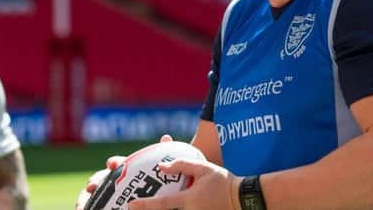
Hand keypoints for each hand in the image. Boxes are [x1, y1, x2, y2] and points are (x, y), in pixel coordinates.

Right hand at [74, 135, 174, 209]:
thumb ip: (163, 157)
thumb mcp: (162, 174)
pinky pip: (90, 205)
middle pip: (100, 178)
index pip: (118, 164)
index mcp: (125, 172)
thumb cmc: (158, 189)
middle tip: (92, 185)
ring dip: (85, 197)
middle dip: (95, 180)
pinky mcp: (100, 204)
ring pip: (92, 194)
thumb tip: (166, 136)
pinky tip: (81, 209)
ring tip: (83, 203)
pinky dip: (83, 205)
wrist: (154, 206)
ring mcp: (106, 196)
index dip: (115, 163)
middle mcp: (112, 183)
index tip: (113, 164)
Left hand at [127, 158, 241, 209]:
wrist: (243, 199)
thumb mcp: (205, 168)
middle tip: (129, 208)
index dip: (145, 205)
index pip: (163, 204)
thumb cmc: (224, 182)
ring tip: (146, 208)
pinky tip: (174, 207)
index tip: (130, 205)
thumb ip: (183, 165)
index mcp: (189, 200)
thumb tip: (162, 166)